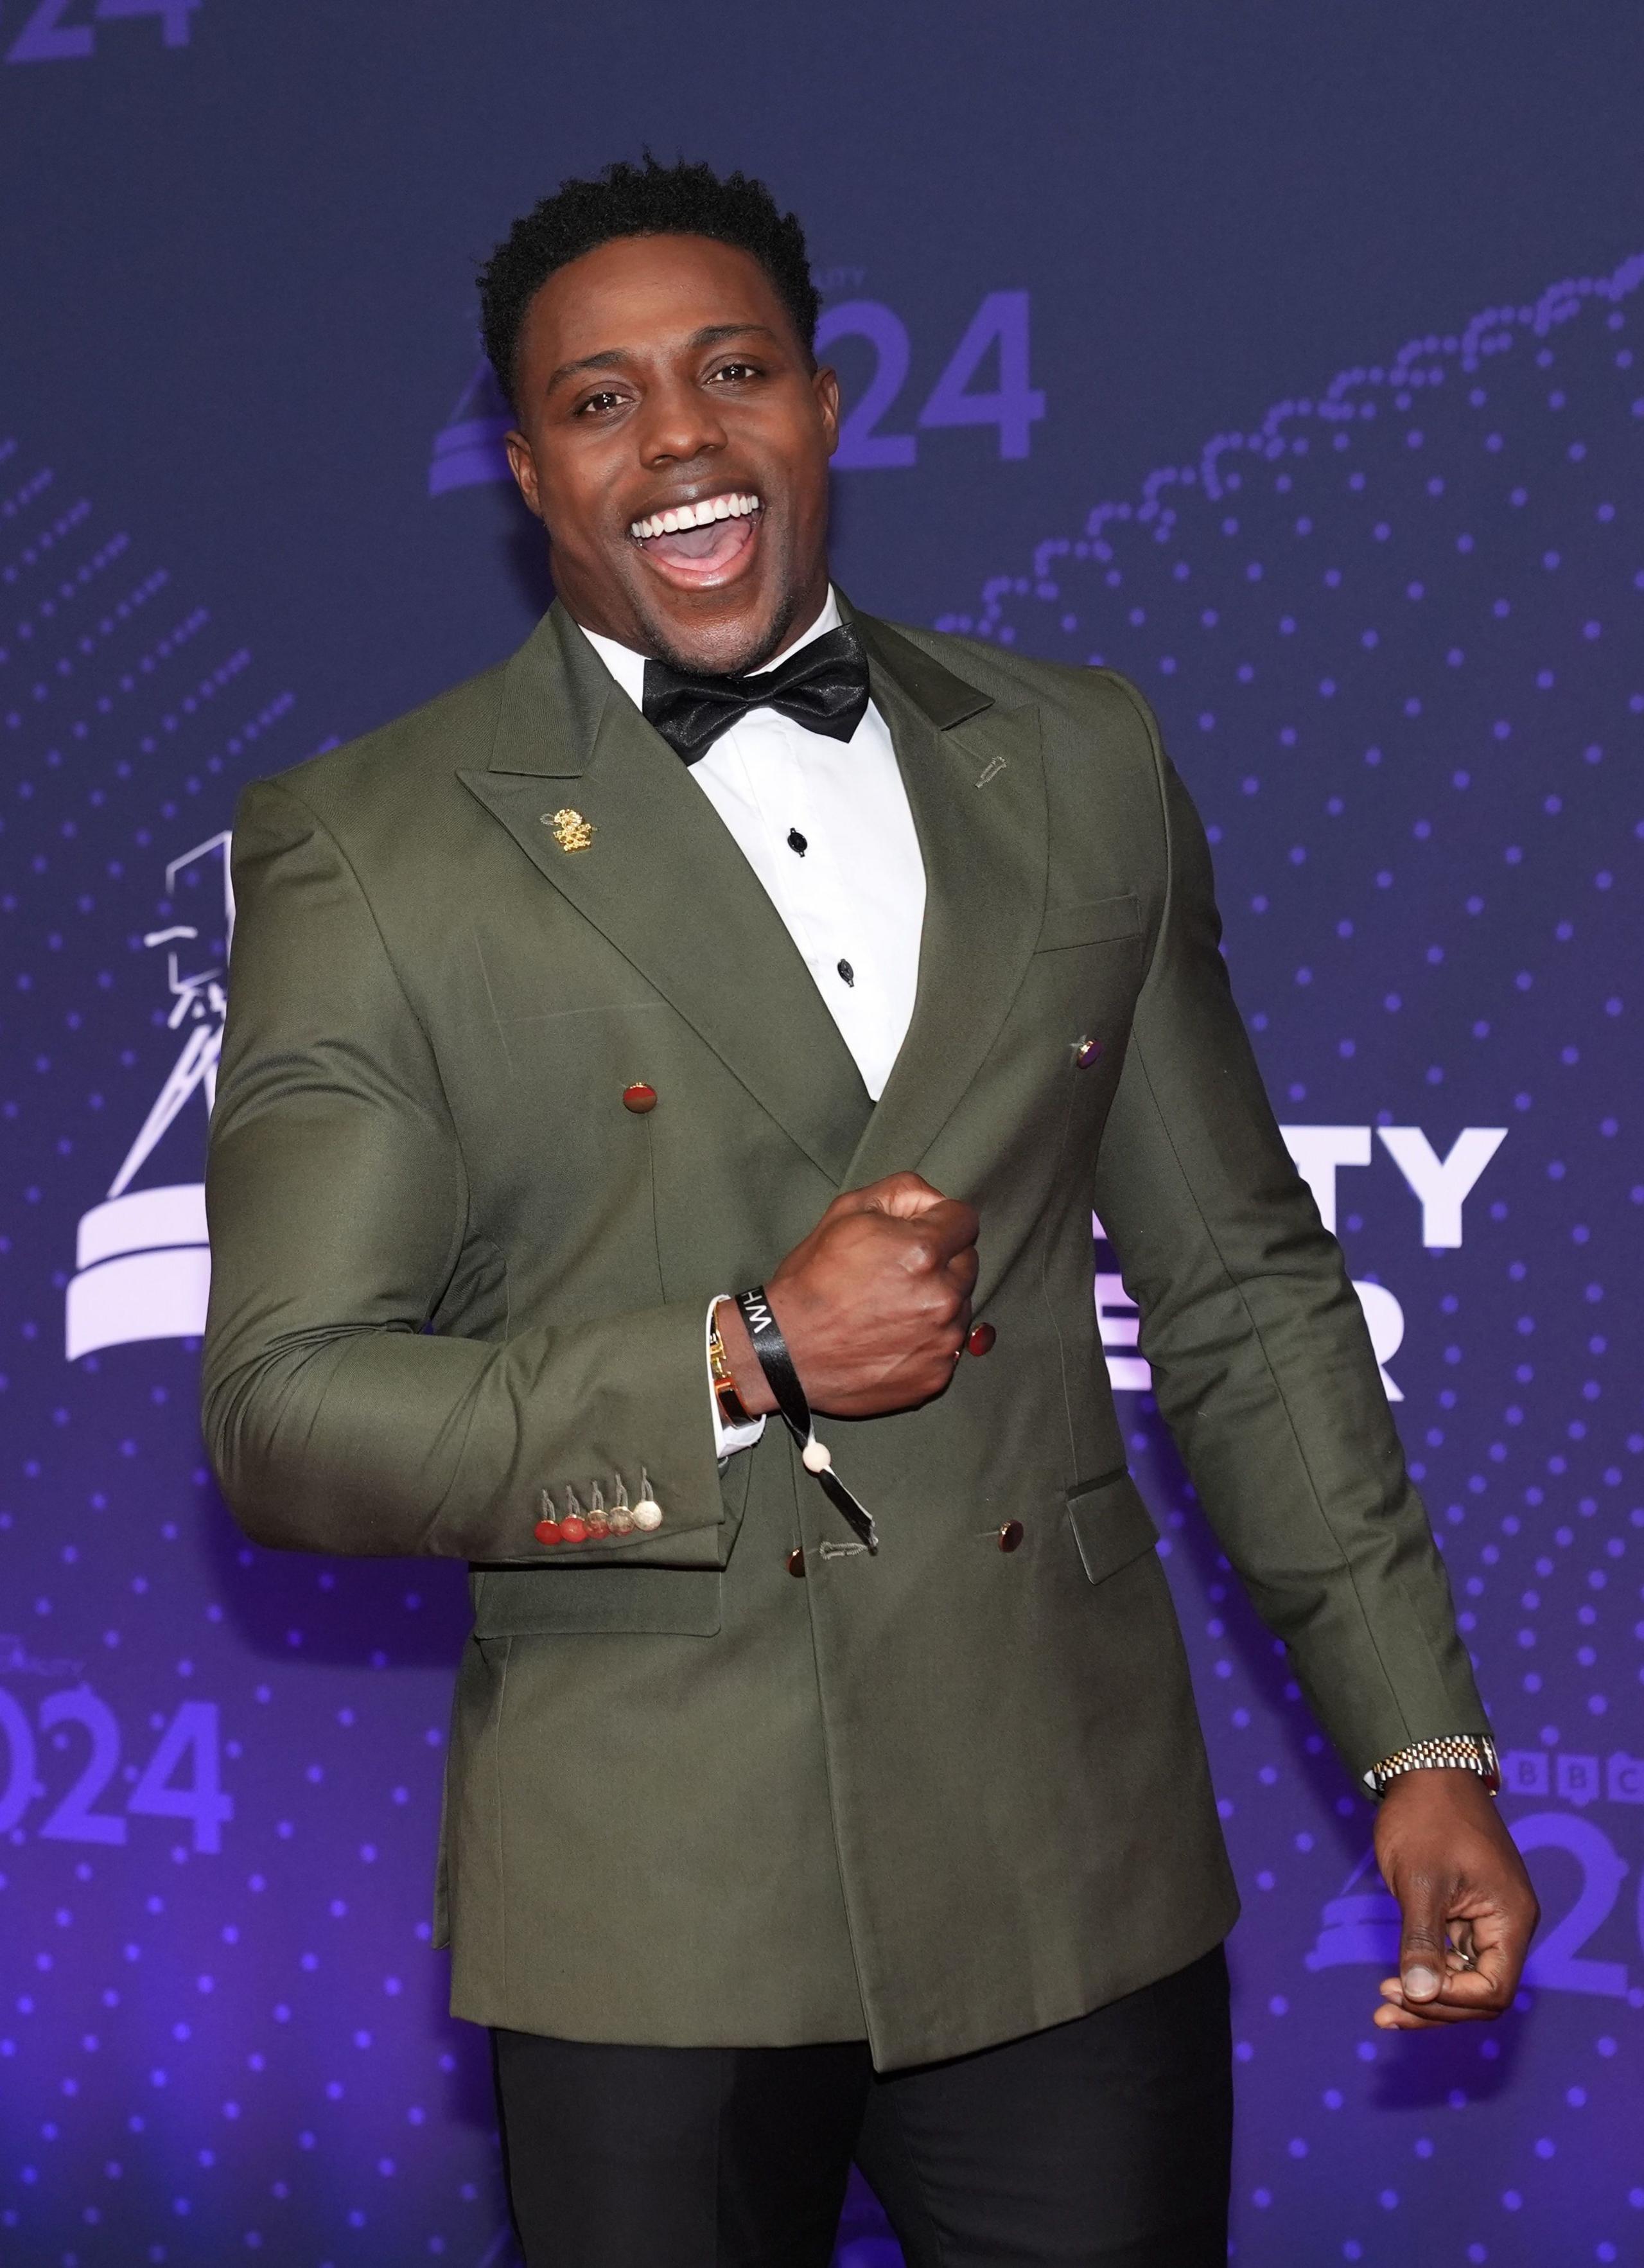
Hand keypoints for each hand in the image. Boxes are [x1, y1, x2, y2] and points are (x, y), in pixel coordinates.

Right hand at [718, 1171, 979, 1418]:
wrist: (786, 1351)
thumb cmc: (812, 1279)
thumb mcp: (847, 1212)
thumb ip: (903, 1192)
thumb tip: (935, 1202)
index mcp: (924, 1251)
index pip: (965, 1220)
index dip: (940, 1221)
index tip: (919, 1233)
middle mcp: (943, 1297)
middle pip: (968, 1263)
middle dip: (942, 1261)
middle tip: (898, 1272)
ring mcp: (943, 1341)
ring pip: (961, 1306)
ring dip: (938, 1301)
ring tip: (892, 1307)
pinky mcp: (938, 1374)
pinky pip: (949, 1346)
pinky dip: (929, 1339)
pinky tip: (893, 1337)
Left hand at [1371, 1768, 1538, 2028]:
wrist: (1423, 1769)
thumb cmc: (1426, 1817)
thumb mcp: (1420, 1881)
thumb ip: (1421, 1940)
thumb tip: (1420, 1995)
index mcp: (1511, 1918)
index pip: (1494, 1988)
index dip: (1452, 2000)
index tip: (1407, 1990)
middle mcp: (1506, 1925)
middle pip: (1480, 1992)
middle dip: (1435, 2006)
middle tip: (1384, 2010)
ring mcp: (1485, 1919)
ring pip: (1464, 1979)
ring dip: (1427, 1996)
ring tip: (1383, 2008)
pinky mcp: (1464, 1912)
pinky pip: (1451, 1957)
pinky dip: (1425, 1973)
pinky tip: (1394, 1984)